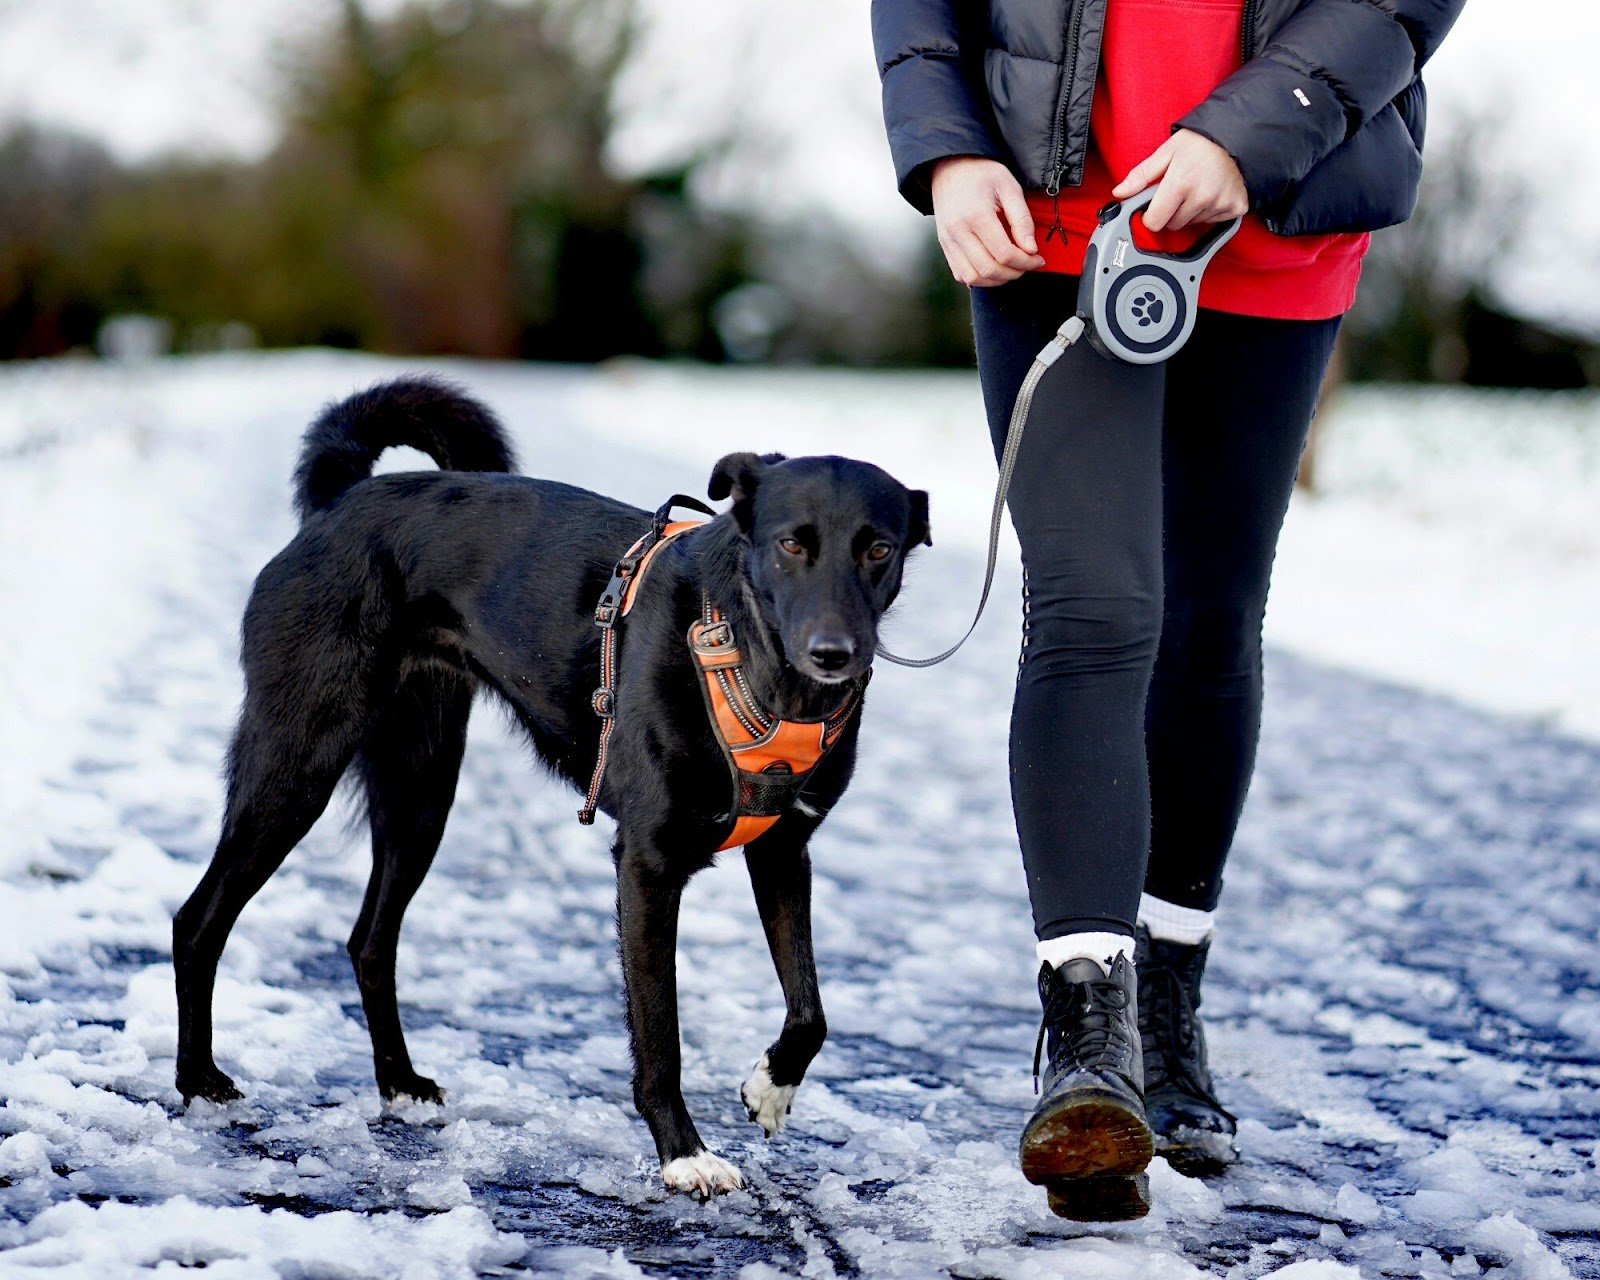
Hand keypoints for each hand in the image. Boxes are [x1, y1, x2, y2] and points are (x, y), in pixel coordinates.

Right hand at [930, 156, 1044, 286]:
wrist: (950, 166)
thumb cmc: (982, 173)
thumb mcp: (1009, 187)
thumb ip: (1022, 219)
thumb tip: (1031, 249)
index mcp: (976, 215)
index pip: (1004, 253)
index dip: (1026, 262)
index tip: (1038, 259)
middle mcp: (958, 232)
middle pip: (989, 269)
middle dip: (1014, 273)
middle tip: (1027, 265)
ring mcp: (948, 241)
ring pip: (973, 278)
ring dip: (996, 280)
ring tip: (1011, 269)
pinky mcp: (945, 246)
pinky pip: (961, 274)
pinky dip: (979, 278)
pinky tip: (993, 269)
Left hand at [1111, 129, 1247, 231]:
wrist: (1236, 136)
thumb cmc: (1199, 143)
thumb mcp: (1165, 152)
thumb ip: (1141, 175)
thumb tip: (1119, 192)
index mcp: (1180, 184)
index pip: (1154, 222)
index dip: (1151, 215)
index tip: (1155, 205)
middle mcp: (1202, 197)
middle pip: (1173, 225)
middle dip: (1171, 212)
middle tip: (1180, 190)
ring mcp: (1220, 204)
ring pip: (1193, 223)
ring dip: (1191, 211)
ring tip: (1198, 187)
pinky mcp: (1236, 208)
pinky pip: (1213, 221)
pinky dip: (1210, 211)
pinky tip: (1213, 192)